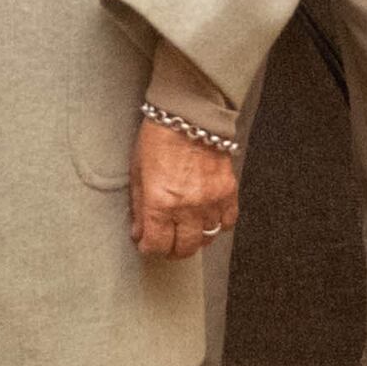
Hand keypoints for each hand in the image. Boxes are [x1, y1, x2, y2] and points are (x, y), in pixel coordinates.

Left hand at [129, 119, 239, 260]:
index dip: (150, 249)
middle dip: (171, 250)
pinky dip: (218, 225)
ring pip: (206, 238)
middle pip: (184, 249)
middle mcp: (187, 207)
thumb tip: (139, 232)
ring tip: (185, 230)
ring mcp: (211, 201)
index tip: (147, 244)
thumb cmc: (159, 138)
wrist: (190, 115)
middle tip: (166, 242)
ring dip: (194, 238)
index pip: (157, 245)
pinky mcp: (228, 191)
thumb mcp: (138, 172)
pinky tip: (207, 218)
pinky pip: (227, 222)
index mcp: (160, 202)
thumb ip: (139, 206)